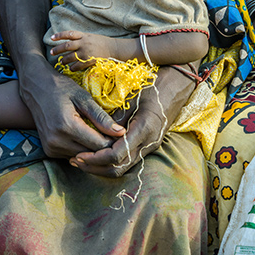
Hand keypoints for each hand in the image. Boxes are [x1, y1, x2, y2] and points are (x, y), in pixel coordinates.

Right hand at [19, 58, 125, 158]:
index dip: (113, 141)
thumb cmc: (62, 88)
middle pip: (92, 154)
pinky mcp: (49, 151)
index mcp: (67, 126)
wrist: (36, 87)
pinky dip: (81, 149)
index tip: (121, 133)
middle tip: (113, 134)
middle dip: (105, 147)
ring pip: (83, 158)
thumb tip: (121, 133)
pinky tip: (85, 136)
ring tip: (99, 133)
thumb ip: (101, 118)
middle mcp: (57, 141)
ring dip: (93, 149)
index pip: (99, 145)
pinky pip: (72, 156)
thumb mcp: (84, 98)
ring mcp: (51, 148)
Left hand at [49, 31, 124, 70]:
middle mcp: (83, 43)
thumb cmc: (102, 42)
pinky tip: (71, 68)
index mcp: (83, 35)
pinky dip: (72, 68)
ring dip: (64, 60)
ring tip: (61, 61)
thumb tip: (69, 42)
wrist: (114, 48)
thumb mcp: (91, 37)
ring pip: (70, 57)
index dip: (59, 35)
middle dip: (57, 49)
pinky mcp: (89, 60)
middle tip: (52, 52)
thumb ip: (81, 38)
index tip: (51, 38)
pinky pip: (77, 65)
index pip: (69, 34)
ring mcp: (86, 52)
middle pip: (66, 46)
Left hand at [68, 65, 192, 175]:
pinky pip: (127, 161)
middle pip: (118, 168)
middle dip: (95, 167)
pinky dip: (110, 162)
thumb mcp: (133, 98)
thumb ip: (117, 117)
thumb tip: (98, 132)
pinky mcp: (148, 145)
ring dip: (101, 167)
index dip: (96, 158)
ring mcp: (150, 146)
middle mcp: (148, 143)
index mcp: (144, 130)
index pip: (117, 155)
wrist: (178, 86)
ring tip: (82, 160)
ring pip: (123, 168)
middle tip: (75, 161)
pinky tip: (97, 155)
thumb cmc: (155, 87)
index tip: (79, 154)